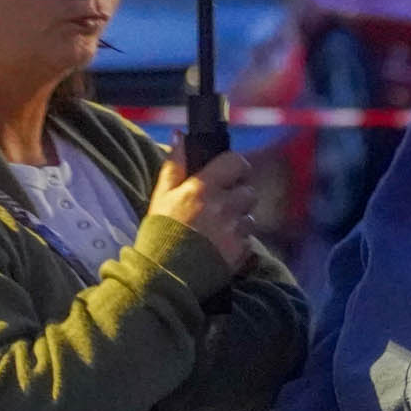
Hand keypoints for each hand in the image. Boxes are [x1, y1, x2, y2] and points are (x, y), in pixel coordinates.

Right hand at [148, 142, 256, 270]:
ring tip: (220, 229)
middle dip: (238, 196)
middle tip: (223, 205)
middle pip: (248, 191)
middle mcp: (223, 206)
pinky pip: (249, 240)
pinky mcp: (240, 252)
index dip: (236, 166)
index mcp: (203, 188)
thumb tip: (180, 136)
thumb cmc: (161, 232)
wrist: (164, 275)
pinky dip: (239, 242)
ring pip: (250, 217)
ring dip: (239, 220)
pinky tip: (221, 246)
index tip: (230, 174)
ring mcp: (234, 230)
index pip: (236, 162)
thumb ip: (174, 165)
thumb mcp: (161, 196)